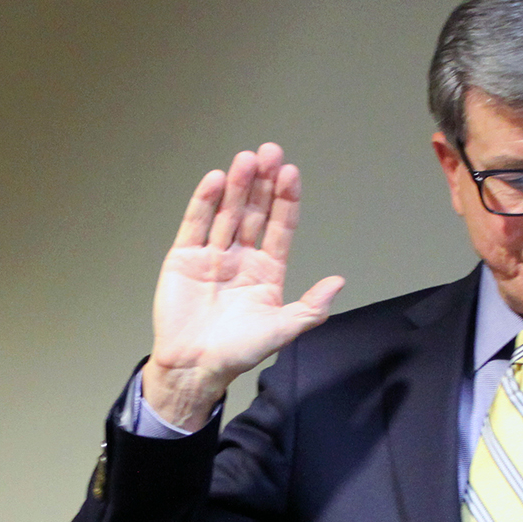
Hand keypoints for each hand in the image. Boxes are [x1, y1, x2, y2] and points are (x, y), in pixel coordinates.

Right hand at [141, 143, 344, 430]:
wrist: (194, 368)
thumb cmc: (238, 353)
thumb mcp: (282, 330)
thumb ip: (310, 307)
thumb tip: (339, 282)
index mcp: (266, 271)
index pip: (280, 227)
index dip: (286, 200)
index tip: (291, 173)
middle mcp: (241, 258)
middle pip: (254, 212)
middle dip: (263, 183)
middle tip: (269, 153)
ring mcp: (212, 255)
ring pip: (227, 213)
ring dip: (236, 186)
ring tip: (245, 160)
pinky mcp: (184, 257)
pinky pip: (196, 224)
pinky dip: (204, 202)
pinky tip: (215, 180)